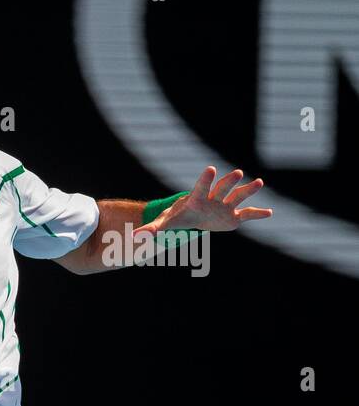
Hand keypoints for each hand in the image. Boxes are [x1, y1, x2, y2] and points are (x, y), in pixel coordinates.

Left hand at [133, 166, 272, 237]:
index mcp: (197, 199)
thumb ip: (151, 230)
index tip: (210, 169)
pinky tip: (269, 213)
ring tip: (259, 182)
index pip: (201, 187)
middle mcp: (214, 199)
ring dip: (248, 190)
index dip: (205, 179)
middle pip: (222, 188)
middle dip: (229, 181)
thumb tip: (135, 236)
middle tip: (237, 172)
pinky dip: (258, 214)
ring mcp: (225, 206)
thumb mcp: (164, 225)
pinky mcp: (233, 216)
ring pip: (238, 197)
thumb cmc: (178, 217)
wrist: (192, 217)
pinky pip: (247, 214)